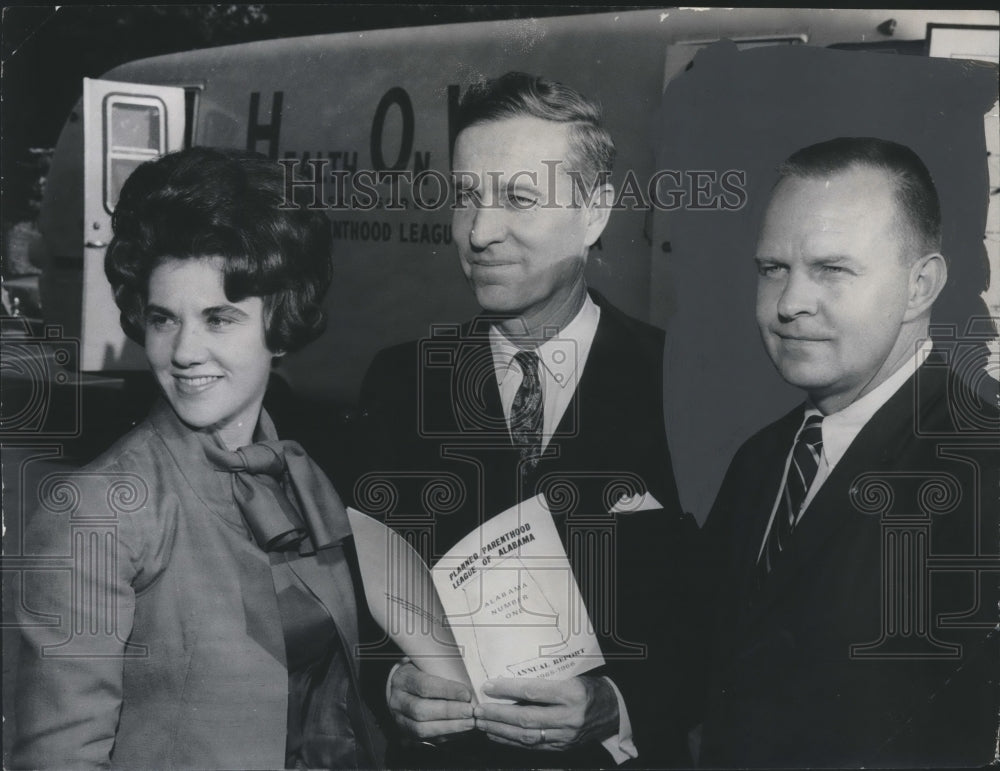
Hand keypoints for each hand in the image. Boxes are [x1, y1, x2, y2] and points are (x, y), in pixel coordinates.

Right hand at [388, 661, 474, 741]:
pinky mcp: (409, 734)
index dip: (446, 690)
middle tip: (470, 711)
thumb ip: (444, 669)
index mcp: (402, 679)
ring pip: (422, 729)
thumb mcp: (427, 664)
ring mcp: (401, 720)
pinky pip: (428, 739)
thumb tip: (469, 678)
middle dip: (449, 712)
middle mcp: (397, 701)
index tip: (466, 694)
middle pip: (421, 710)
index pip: (423, 685)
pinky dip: (448, 735)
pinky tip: (462, 730)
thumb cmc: (421, 673)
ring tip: (470, 722)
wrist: (404, 687)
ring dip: (450, 727)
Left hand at [473, 675, 618, 750]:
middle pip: (526, 718)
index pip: (533, 692)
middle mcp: (569, 717)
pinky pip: (532, 747)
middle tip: (478, 710)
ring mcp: (566, 736)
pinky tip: (497, 735)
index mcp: (572, 693)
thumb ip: (545, 679)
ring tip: (482, 724)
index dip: (508, 690)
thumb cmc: (589, 686)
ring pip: (527, 736)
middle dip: (498, 715)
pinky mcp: (563, 747)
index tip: (489, 686)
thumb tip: (510, 680)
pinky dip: (512, 742)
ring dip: (501, 731)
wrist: (613, 711)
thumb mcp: (572, 675)